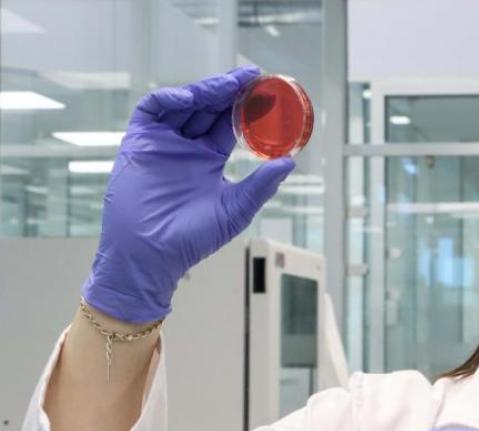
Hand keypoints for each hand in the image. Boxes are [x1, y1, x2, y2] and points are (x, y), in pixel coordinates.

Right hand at [81, 66, 295, 322]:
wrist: (151, 255)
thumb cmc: (191, 239)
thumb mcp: (235, 209)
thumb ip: (261, 185)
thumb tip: (289, 162)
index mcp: (210, 159)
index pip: (230, 123)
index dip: (246, 106)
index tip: (266, 92)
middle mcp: (187, 147)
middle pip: (208, 107)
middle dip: (228, 90)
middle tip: (250, 77)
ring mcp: (163, 143)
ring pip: (184, 104)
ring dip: (205, 91)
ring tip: (226, 86)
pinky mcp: (139, 143)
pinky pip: (151, 111)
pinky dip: (170, 99)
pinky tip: (191, 99)